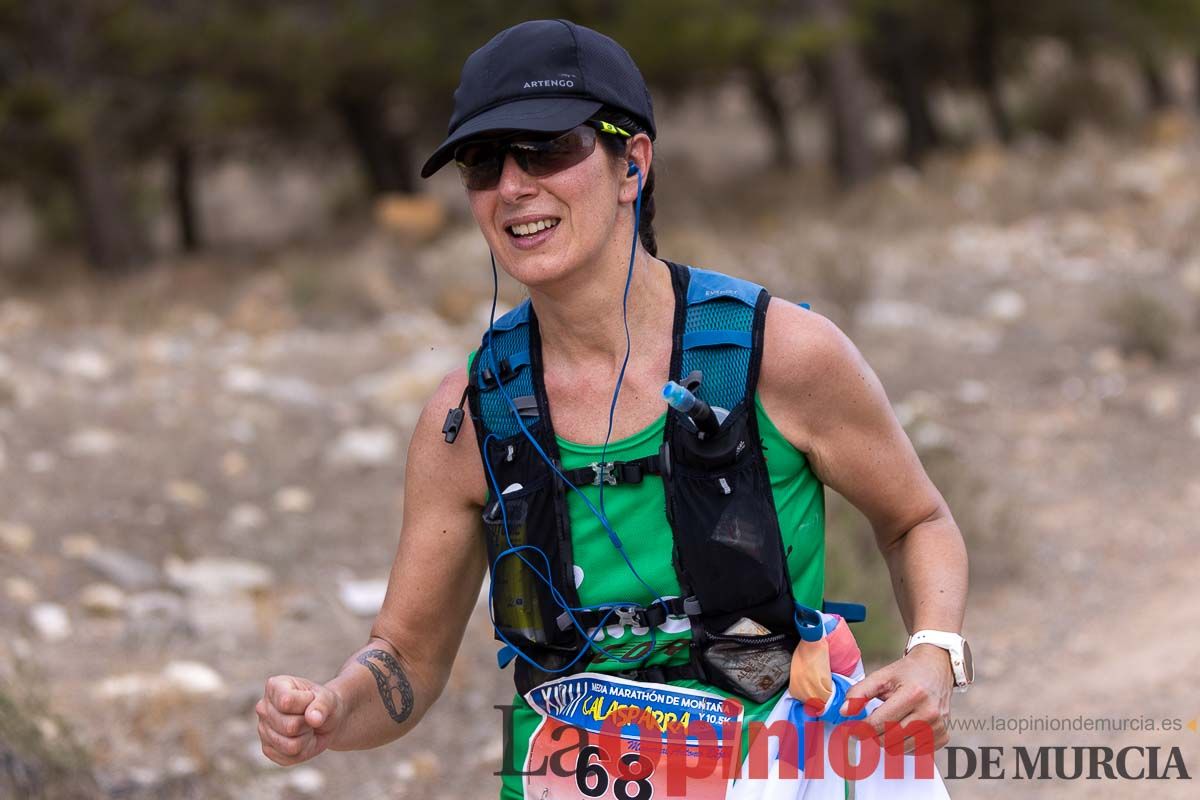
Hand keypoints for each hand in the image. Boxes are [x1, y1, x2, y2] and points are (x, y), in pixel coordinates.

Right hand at [256, 675, 343, 765]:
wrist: (324, 720)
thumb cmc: (324, 704)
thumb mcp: (329, 699)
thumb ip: (322, 705)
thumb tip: (313, 718)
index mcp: (274, 686)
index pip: (287, 702)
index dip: (307, 705)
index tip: (311, 700)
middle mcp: (263, 707)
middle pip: (289, 727)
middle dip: (308, 725)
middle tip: (310, 718)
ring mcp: (262, 729)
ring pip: (290, 745)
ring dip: (306, 739)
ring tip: (306, 728)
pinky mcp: (267, 749)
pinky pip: (288, 758)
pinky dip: (302, 752)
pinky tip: (302, 739)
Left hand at [839, 644, 954, 753]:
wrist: (936, 668)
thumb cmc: (907, 672)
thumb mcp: (881, 676)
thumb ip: (859, 692)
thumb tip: (844, 711)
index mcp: (913, 694)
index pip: (880, 723)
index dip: (862, 728)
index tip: (854, 729)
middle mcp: (929, 712)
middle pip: (890, 739)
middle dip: (875, 734)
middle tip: (872, 723)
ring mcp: (938, 726)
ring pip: (901, 749)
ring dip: (889, 740)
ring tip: (889, 724)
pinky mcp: (943, 736)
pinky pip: (916, 752)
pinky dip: (905, 744)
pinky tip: (904, 728)